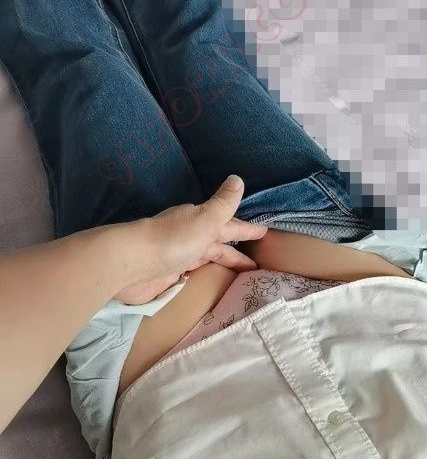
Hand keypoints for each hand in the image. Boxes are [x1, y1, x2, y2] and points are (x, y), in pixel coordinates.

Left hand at [115, 175, 266, 303]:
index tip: (263, 232)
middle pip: (218, 244)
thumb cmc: (172, 239)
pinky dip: (203, 274)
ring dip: (221, 263)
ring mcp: (178, 257)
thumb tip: (237, 178)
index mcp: (199, 222)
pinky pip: (192, 273)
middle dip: (236, 250)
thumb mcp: (204, 218)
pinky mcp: (167, 276)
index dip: (246, 229)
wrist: (131, 262)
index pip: (229, 225)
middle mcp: (190, 238)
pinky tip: (206, 280)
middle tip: (257, 262)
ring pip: (206, 259)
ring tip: (238, 275)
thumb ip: (223, 204)